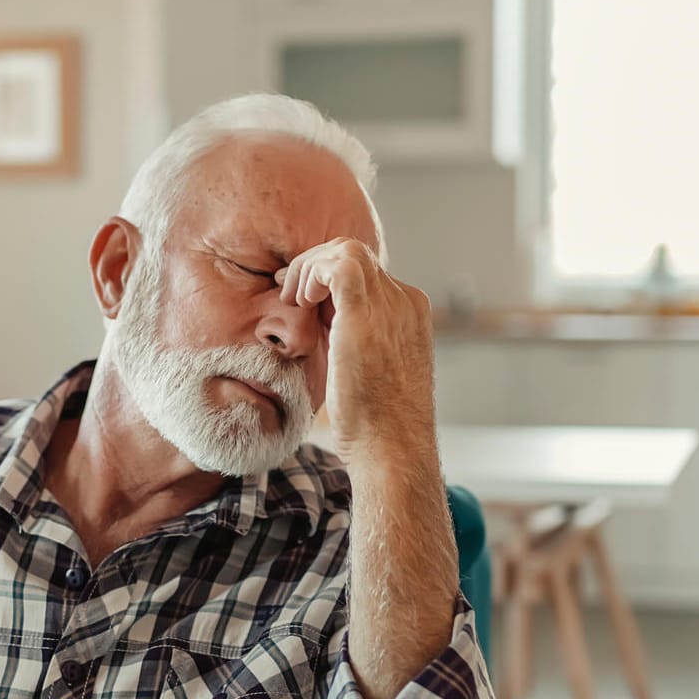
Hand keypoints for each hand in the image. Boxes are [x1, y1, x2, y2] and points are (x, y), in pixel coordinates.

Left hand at [275, 238, 436, 466]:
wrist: (392, 448)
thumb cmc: (376, 424)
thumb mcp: (370, 371)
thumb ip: (355, 340)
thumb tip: (323, 327)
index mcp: (409, 314)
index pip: (366, 273)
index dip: (328, 279)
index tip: (301, 297)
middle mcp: (405, 303)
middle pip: (356, 255)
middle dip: (315, 266)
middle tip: (289, 291)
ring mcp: (391, 306)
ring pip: (346, 250)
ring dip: (310, 267)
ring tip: (293, 298)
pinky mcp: (366, 314)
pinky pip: (338, 264)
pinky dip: (312, 273)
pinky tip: (300, 300)